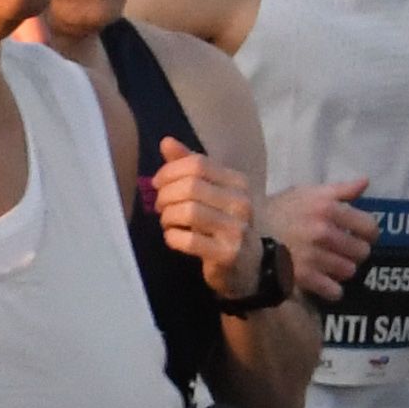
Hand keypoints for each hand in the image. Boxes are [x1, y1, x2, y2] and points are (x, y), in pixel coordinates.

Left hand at [145, 137, 259, 297]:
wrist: (250, 266)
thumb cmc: (224, 224)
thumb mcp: (212, 192)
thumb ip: (190, 167)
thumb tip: (166, 141)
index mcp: (238, 182)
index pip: (198, 164)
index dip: (170, 171)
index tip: (158, 183)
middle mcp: (241, 203)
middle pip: (190, 186)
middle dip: (165, 195)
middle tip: (160, 206)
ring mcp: (236, 230)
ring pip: (187, 211)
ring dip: (168, 216)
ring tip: (168, 222)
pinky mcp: (226, 255)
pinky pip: (187, 240)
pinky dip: (172, 237)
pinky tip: (173, 237)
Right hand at [264, 176, 376, 304]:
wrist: (242, 234)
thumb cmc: (277, 211)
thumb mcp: (304, 193)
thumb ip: (338, 190)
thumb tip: (365, 182)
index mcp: (328, 208)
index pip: (369, 227)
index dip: (367, 233)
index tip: (358, 236)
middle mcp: (324, 232)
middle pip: (362, 252)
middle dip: (354, 253)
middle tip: (341, 252)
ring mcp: (315, 256)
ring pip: (349, 271)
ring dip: (341, 271)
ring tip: (329, 266)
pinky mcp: (305, 278)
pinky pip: (335, 291)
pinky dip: (331, 290)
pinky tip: (322, 282)